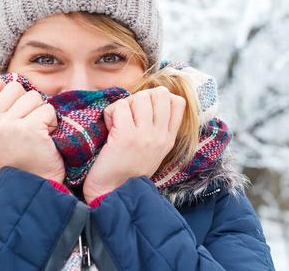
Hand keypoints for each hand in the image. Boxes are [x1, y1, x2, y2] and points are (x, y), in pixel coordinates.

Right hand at [0, 78, 65, 182]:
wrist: (34, 185)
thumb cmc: (20, 157)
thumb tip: (7, 83)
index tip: (9, 103)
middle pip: (14, 87)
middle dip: (27, 102)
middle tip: (28, 125)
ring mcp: (8, 126)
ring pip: (33, 96)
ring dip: (41, 112)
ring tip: (37, 133)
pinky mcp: (29, 129)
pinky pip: (47, 109)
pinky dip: (52, 122)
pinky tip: (46, 138)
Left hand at [82, 86, 185, 202]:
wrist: (113, 194)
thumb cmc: (127, 171)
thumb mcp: (153, 152)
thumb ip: (157, 129)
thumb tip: (151, 101)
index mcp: (168, 139)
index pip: (178, 102)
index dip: (158, 99)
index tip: (144, 111)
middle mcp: (160, 136)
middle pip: (160, 94)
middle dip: (141, 98)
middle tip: (129, 115)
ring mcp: (145, 135)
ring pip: (139, 97)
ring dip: (124, 105)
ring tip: (118, 123)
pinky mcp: (126, 136)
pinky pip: (119, 107)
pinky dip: (110, 114)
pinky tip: (109, 129)